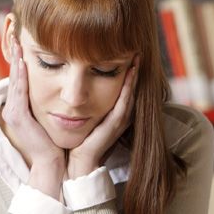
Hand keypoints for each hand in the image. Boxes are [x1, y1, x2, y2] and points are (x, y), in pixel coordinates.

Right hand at [1, 37, 64, 195]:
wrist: (52, 164)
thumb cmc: (55, 143)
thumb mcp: (49, 119)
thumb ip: (48, 104)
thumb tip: (56, 88)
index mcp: (20, 109)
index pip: (20, 79)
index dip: (20, 61)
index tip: (23, 42)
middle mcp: (13, 109)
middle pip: (14, 76)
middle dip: (15, 55)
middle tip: (16, 35)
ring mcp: (13, 113)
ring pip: (14, 81)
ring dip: (16, 60)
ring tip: (17, 43)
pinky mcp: (17, 117)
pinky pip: (18, 91)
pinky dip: (20, 75)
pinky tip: (23, 62)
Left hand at [67, 58, 138, 179]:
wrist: (79, 161)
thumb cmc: (79, 139)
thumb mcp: (84, 116)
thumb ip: (87, 102)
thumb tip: (78, 87)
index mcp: (113, 112)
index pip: (123, 89)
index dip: (127, 73)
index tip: (127, 55)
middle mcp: (120, 115)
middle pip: (130, 88)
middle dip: (134, 71)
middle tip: (136, 52)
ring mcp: (120, 120)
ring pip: (129, 93)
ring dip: (134, 76)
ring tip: (136, 59)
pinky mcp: (115, 124)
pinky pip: (124, 102)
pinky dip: (128, 88)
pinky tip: (130, 75)